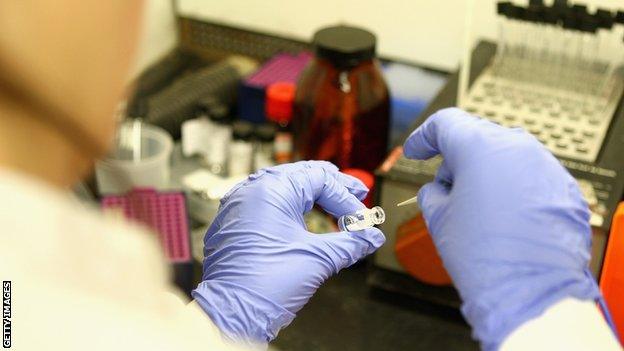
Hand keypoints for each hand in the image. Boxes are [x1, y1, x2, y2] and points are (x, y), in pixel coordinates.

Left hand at [192, 161, 384, 344]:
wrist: (231, 313)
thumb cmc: (266, 285)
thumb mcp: (318, 259)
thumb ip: (350, 243)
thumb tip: (372, 237)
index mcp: (272, 190)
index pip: (319, 179)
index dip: (346, 198)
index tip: (361, 221)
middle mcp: (252, 191)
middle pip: (300, 175)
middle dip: (331, 186)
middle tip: (356, 193)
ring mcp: (239, 206)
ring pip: (281, 186)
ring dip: (309, 192)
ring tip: (331, 197)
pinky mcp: (234, 222)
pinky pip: (264, 202)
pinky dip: (288, 205)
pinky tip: (300, 213)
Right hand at [403, 108, 599, 349]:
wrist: (530, 293)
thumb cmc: (485, 256)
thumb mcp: (439, 218)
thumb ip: (432, 192)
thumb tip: (438, 189)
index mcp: (480, 147)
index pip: (446, 124)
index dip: (423, 137)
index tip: (416, 151)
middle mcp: (517, 147)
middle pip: (477, 137)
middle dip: (456, 160)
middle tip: (444, 188)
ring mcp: (544, 165)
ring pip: (505, 156)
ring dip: (486, 174)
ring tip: (476, 209)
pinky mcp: (562, 187)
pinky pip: (529, 175)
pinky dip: (512, 188)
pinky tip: (502, 217)